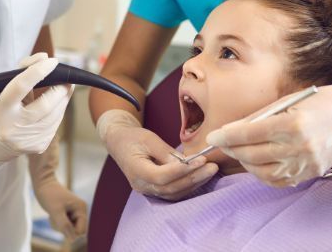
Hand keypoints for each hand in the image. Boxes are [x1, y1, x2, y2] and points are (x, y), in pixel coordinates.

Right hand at [0, 53, 72, 169]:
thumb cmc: (4, 109)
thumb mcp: (5, 90)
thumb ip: (23, 71)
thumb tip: (44, 58)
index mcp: (1, 110)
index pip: (20, 86)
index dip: (38, 71)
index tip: (52, 61)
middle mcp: (13, 127)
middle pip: (46, 104)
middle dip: (60, 89)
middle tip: (66, 79)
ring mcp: (26, 139)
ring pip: (56, 114)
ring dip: (63, 99)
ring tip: (65, 89)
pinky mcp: (38, 146)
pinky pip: (56, 124)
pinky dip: (59, 112)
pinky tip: (57, 106)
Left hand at [35, 180, 87, 241]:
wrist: (43, 183)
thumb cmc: (49, 194)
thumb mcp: (55, 211)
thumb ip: (65, 225)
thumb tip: (74, 239)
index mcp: (81, 208)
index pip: (81, 230)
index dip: (70, 231)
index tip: (59, 223)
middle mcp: (80, 210)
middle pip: (75, 230)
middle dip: (64, 228)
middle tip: (55, 217)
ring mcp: (74, 212)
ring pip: (69, 229)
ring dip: (59, 225)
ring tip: (53, 214)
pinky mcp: (68, 213)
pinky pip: (64, 225)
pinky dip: (57, 223)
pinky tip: (53, 214)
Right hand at [97, 110, 218, 200]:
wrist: (119, 142)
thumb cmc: (133, 137)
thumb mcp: (148, 139)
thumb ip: (166, 152)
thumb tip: (185, 162)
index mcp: (136, 171)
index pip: (162, 176)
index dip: (183, 170)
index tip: (201, 159)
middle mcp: (142, 185)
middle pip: (171, 187)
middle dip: (194, 178)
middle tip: (212, 166)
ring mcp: (147, 190)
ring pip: (174, 193)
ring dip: (194, 183)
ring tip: (210, 171)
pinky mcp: (154, 189)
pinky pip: (173, 192)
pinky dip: (188, 186)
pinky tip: (201, 177)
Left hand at [206, 47, 331, 186]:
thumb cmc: (324, 99)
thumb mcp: (290, 101)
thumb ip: (262, 117)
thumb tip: (234, 129)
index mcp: (294, 124)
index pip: (250, 134)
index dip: (227, 136)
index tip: (212, 137)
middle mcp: (300, 147)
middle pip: (253, 154)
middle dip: (232, 149)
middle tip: (221, 143)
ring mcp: (307, 163)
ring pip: (263, 171)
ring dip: (245, 163)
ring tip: (237, 151)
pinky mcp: (312, 173)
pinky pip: (279, 181)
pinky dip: (262, 174)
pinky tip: (255, 163)